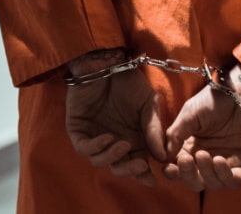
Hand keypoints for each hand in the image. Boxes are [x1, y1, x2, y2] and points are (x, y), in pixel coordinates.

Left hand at [65, 55, 165, 186]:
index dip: (142, 174)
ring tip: (123, 144)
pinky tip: (108, 137)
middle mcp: (113, 141)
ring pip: (100, 161)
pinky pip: (83, 147)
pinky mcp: (77, 129)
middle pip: (118, 167)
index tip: (152, 178)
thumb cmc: (129, 81)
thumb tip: (162, 156)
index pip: (136, 163)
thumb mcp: (149, 105)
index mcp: (131, 138)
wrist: (107, 62)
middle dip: (129, 170)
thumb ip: (154, 129)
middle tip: (140, 165)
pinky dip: (96, 147)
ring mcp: (94, 136)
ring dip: (112, 157)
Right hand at [162, 75, 240, 191]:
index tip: (167, 168)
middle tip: (186, 160)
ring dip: (206, 173)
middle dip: (188, 174)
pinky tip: (219, 160)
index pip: (181, 168)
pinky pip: (234, 181)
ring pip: (213, 184)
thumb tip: (163, 158)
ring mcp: (228, 162)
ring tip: (203, 154)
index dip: (173, 172)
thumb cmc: (215, 98)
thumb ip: (175, 136)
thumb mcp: (188, 114)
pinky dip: (224, 175)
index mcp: (193, 147)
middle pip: (196, 181)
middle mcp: (209, 158)